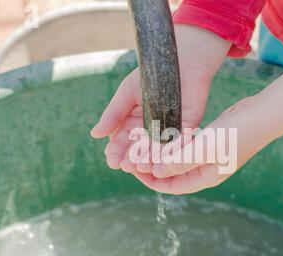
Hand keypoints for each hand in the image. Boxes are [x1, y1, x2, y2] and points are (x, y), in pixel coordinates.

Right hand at [90, 24, 231, 173]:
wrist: (179, 60)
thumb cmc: (150, 75)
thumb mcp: (127, 94)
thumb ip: (113, 114)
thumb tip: (94, 134)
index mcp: (133, 124)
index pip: (122, 143)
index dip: (117, 153)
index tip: (112, 161)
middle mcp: (150, 131)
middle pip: (139, 151)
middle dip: (132, 159)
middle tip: (127, 167)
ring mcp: (168, 131)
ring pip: (158, 150)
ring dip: (150, 159)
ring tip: (143, 166)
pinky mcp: (187, 127)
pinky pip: (179, 142)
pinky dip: (172, 150)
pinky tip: (165, 157)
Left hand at [132, 96, 274, 194]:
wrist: (261, 116)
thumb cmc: (236, 134)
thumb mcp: (204, 149)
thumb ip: (180, 161)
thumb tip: (156, 172)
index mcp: (206, 177)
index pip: (172, 186)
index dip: (151, 181)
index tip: (134, 170)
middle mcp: (207, 170)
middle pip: (173, 175)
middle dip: (153, 168)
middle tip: (134, 158)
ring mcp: (210, 156)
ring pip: (178, 160)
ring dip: (161, 155)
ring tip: (144, 148)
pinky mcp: (211, 142)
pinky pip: (186, 148)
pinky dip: (173, 144)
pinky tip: (162, 135)